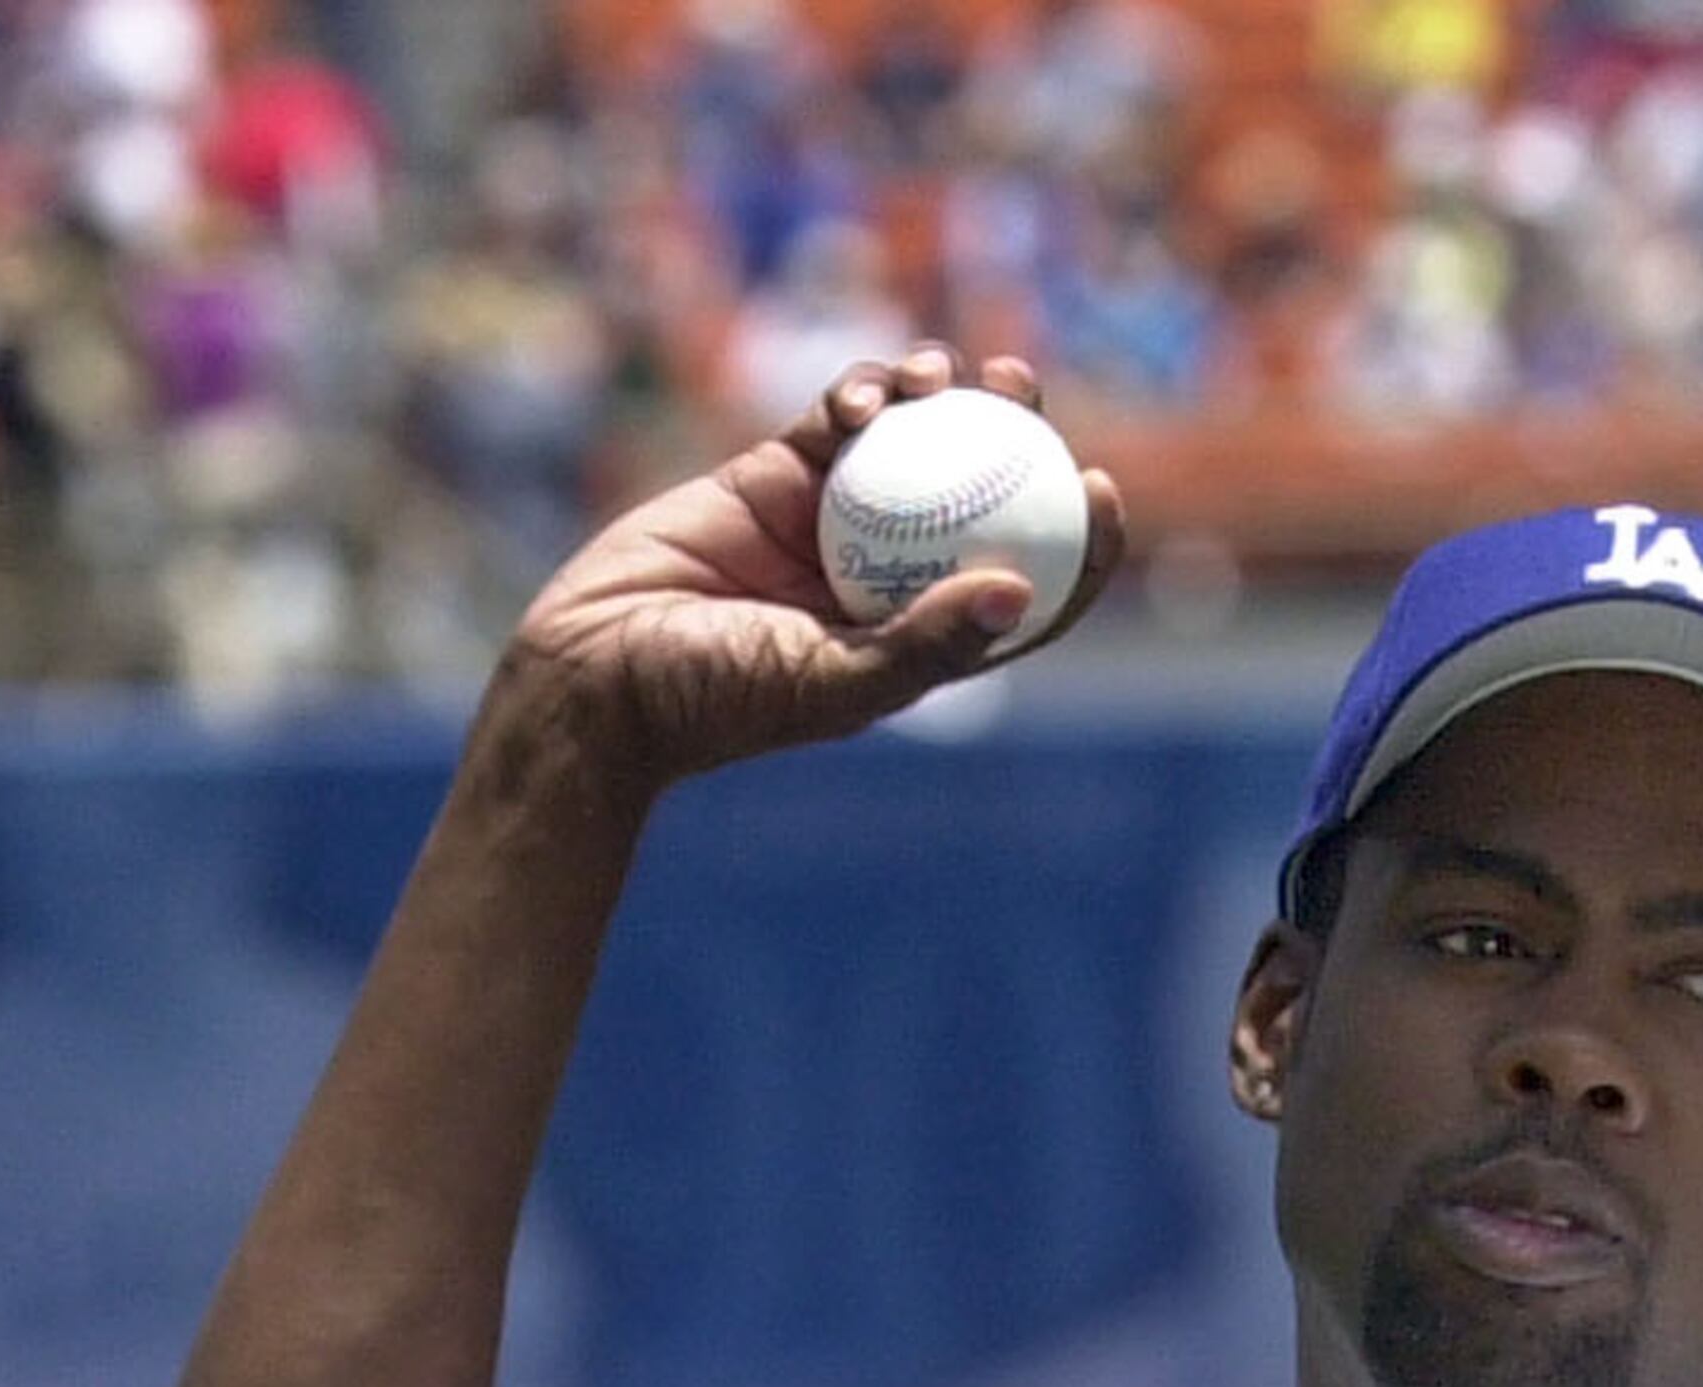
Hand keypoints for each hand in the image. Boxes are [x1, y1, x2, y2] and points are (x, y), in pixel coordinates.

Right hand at [500, 348, 1124, 797]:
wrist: (600, 672)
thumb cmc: (718, 701)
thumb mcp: (832, 682)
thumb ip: (923, 644)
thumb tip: (1020, 590)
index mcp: (921, 638)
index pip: (1026, 588)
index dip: (1075, 540)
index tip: (1102, 486)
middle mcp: (889, 576)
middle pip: (978, 493)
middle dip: (1013, 431)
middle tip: (1028, 382)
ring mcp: (835, 522)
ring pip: (911, 441)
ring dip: (936, 393)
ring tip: (944, 370)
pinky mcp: (775, 474)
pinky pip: (833, 418)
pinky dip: (854, 393)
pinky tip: (863, 394)